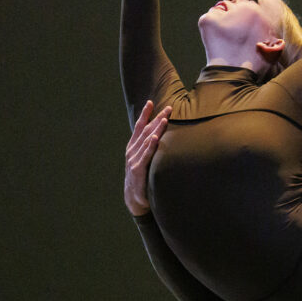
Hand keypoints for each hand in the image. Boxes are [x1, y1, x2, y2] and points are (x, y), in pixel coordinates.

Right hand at [124, 100, 170, 215]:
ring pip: (147, 140)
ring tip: (164, 118)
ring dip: (156, 129)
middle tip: (169, 107)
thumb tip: (161, 134)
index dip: (145, 114)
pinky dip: (151, 146)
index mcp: (133, 147)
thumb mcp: (143, 160)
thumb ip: (149, 148)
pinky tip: (156, 137)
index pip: (139, 127)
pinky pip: (146, 155)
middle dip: (157, 118)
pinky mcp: (138, 169)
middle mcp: (132, 151)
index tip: (151, 102)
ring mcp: (134, 160)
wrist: (134, 198)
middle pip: (146, 131)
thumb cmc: (142, 177)